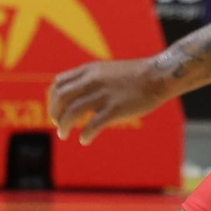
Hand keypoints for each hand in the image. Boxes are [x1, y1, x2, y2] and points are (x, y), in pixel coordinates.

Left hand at [48, 57, 171, 144]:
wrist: (157, 76)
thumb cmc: (134, 75)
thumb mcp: (106, 70)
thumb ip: (90, 79)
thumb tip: (76, 93)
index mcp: (89, 71)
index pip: (59, 84)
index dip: (52, 99)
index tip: (56, 110)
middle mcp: (92, 81)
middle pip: (61, 98)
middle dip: (55, 113)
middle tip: (58, 124)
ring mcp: (103, 95)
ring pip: (72, 113)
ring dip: (64, 126)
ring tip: (64, 135)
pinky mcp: (115, 109)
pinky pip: (92, 125)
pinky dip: (85, 135)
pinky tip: (85, 140)